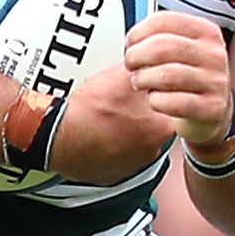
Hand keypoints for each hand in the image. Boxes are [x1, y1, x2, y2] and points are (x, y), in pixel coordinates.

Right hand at [46, 42, 180, 185]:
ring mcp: (133, 165)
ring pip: (138, 143)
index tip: (150, 93)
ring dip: (129, 131)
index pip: (176, 108)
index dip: (162, 96)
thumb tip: (153, 60)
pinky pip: (120, 158)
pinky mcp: (114, 175)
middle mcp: (152, 150)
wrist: (58, 135)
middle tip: (126, 103)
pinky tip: (102, 133)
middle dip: (144, 114)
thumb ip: (145, 69)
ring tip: (111, 117)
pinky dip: (114, 147)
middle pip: (157, 126)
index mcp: (161, 126)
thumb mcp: (122, 77)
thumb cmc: (88, 110)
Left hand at [121, 12, 234, 151]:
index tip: (130, 43)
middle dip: (136, 56)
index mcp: (206, 31)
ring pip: (166, 75)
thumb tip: (132, 40)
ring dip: (143, 79)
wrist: (212, 111)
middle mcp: (214, 54)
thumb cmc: (187, 76)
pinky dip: (155, 101)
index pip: (164, 21)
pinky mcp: (212, 108)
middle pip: (162, 47)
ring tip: (140, 83)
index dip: (138, 32)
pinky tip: (155, 100)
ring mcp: (215, 81)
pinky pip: (173, 103)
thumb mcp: (181, 49)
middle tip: (130, 65)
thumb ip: (160, 37)